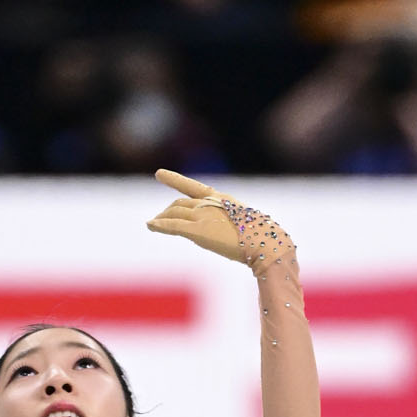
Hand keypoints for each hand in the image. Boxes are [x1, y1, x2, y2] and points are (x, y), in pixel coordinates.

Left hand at [146, 168, 294, 271]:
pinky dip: (159, 225)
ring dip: (161, 218)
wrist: (266, 242)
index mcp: (222, 199)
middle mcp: (210, 204)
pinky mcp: (198, 231)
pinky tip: (150, 225)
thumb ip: (231, 224)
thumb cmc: (262, 238)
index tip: (159, 174)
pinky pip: (172, 226)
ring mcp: (203, 216)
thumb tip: (230, 233)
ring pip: (174, 214)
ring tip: (152, 224)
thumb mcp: (245, 225)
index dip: (174, 180)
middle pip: (180, 204)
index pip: (193, 187)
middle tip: (158, 219)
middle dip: (167, 211)